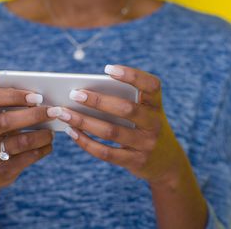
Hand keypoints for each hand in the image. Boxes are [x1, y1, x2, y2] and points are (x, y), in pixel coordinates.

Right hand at [0, 87, 55, 193]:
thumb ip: (12, 107)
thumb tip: (46, 100)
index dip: (13, 95)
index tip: (36, 96)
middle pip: (6, 121)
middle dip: (34, 115)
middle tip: (54, 111)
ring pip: (21, 142)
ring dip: (42, 135)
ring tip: (52, 131)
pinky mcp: (4, 169)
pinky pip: (29, 157)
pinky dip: (43, 148)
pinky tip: (48, 143)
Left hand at [50, 64, 186, 184]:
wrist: (167, 162)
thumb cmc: (145, 127)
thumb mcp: (145, 112)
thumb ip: (124, 101)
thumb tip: (84, 95)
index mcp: (157, 105)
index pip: (151, 85)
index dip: (132, 75)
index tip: (107, 69)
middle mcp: (154, 123)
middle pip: (126, 109)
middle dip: (98, 101)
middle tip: (74, 94)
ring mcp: (146, 144)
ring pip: (112, 132)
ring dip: (84, 121)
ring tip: (64, 113)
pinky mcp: (135, 161)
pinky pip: (107, 153)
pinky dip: (87, 142)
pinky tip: (73, 132)